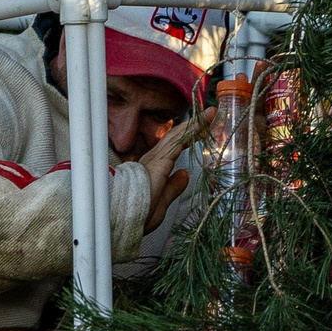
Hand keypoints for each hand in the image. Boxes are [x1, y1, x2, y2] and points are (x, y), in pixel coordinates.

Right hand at [136, 107, 210, 235]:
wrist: (121, 217)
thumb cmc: (136, 214)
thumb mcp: (162, 201)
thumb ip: (173, 187)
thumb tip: (184, 174)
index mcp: (152, 169)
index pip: (172, 150)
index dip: (186, 140)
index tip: (199, 134)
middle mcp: (152, 159)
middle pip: (175, 139)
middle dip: (191, 128)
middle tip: (208, 116)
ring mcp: (156, 158)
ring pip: (177, 135)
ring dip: (195, 124)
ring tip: (210, 113)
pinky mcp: (161, 159)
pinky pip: (179, 140)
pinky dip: (192, 129)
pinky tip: (202, 122)